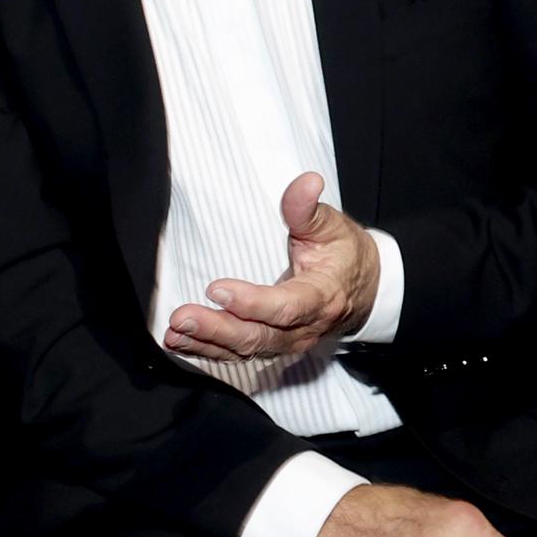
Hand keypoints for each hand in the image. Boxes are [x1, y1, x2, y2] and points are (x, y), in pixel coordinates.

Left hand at [167, 172, 378, 361]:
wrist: (362, 289)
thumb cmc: (342, 254)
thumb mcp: (332, 227)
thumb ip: (309, 209)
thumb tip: (306, 182)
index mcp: (322, 297)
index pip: (286, 306)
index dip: (252, 302)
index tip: (216, 289)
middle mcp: (305, 327)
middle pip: (260, 336)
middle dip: (218, 329)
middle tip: (182, 317)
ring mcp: (288, 341)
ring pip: (246, 350)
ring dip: (206, 344)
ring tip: (173, 333)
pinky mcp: (272, 345)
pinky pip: (239, 354)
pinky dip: (208, 351)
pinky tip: (180, 342)